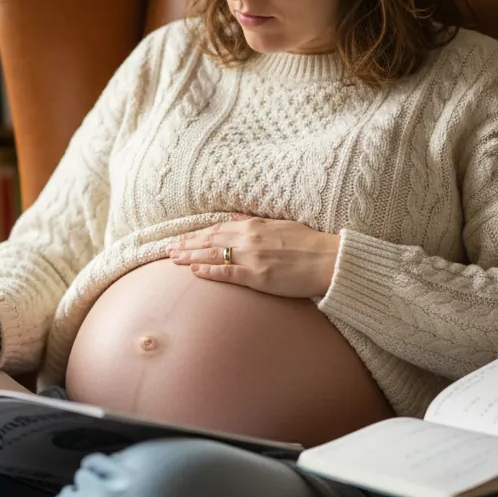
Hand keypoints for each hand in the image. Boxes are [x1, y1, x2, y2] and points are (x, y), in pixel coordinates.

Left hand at [167, 215, 339, 298]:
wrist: (329, 259)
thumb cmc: (310, 243)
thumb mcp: (281, 224)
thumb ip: (256, 223)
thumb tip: (236, 219)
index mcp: (255, 225)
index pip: (218, 229)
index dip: (197, 234)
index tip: (182, 238)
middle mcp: (249, 238)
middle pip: (210, 241)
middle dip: (187, 245)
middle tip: (168, 250)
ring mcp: (252, 258)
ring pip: (213, 256)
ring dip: (191, 257)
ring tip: (174, 260)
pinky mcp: (258, 277)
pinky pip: (229, 273)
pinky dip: (210, 272)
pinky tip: (195, 272)